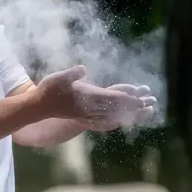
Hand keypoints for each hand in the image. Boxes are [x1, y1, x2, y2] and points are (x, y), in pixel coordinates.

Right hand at [35, 71, 155, 131]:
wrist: (39, 107)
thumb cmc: (49, 90)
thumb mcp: (59, 77)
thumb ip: (71, 74)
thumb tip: (83, 69)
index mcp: (87, 96)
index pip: (111, 97)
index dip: (126, 96)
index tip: (140, 96)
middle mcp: (91, 108)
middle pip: (117, 107)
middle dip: (135, 105)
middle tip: (151, 102)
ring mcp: (89, 114)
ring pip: (115, 115)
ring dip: (131, 112)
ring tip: (145, 111)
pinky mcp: (86, 117)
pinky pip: (107, 121)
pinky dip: (119, 120)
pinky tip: (124, 121)